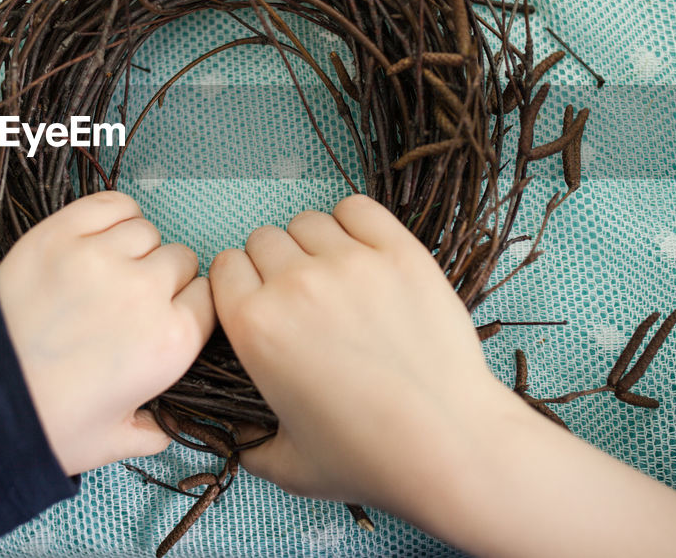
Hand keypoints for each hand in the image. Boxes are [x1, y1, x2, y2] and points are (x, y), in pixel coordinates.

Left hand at [0, 191, 214, 476]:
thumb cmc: (46, 424)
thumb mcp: (112, 443)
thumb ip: (151, 432)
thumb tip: (164, 427)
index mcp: (172, 342)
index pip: (208, 298)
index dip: (187, 307)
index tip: (166, 316)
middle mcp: (146, 292)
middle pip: (181, 260)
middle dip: (163, 278)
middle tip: (129, 300)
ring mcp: (101, 257)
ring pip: (147, 230)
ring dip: (135, 248)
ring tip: (107, 271)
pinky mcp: (62, 233)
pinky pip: (111, 204)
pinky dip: (114, 215)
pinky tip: (98, 238)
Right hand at [208, 193, 495, 517]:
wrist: (451, 447)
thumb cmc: (368, 460)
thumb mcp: (285, 466)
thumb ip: (245, 440)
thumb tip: (230, 426)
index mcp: (255, 328)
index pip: (224, 268)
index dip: (240, 286)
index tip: (260, 304)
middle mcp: (294, 285)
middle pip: (263, 240)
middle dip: (273, 266)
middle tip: (303, 301)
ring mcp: (349, 263)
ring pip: (306, 222)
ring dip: (312, 245)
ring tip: (336, 280)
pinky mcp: (399, 252)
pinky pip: (356, 208)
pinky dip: (353, 224)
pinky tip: (363, 255)